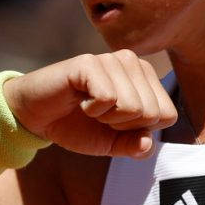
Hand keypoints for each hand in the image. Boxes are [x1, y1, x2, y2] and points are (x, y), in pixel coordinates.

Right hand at [4, 50, 176, 157]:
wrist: (36, 116)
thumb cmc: (77, 125)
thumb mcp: (111, 143)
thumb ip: (134, 145)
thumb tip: (147, 143)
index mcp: (146, 78)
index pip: (168, 115)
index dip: (140, 130)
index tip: (116, 122)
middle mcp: (133, 62)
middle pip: (152, 113)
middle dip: (123, 125)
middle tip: (100, 115)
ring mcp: (112, 59)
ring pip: (133, 106)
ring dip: (106, 118)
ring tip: (90, 106)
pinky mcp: (89, 62)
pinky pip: (108, 98)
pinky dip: (92, 110)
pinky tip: (80, 100)